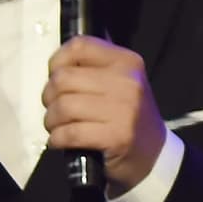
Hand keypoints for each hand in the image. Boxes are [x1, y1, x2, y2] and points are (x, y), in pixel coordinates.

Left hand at [42, 37, 164, 188]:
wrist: (153, 154)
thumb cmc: (126, 116)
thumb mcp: (119, 83)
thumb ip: (92, 70)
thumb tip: (55, 69)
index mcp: (126, 61)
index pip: (79, 46)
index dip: (57, 62)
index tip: (55, 77)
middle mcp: (127, 81)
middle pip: (64, 78)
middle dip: (49, 96)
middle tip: (54, 108)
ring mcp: (123, 110)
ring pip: (63, 106)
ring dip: (51, 120)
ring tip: (57, 126)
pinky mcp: (116, 137)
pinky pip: (70, 133)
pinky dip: (57, 138)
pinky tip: (60, 140)